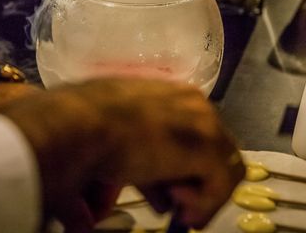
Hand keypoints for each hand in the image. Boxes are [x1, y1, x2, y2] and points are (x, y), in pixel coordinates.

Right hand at [0, 78, 244, 231]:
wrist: (82, 124)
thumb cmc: (81, 124)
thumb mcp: (105, 142)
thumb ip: (119, 167)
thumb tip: (94, 212)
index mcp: (165, 92)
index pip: (189, 131)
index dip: (178, 166)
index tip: (164, 193)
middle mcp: (189, 100)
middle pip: (209, 146)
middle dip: (191, 179)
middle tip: (173, 205)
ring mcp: (202, 121)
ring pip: (222, 163)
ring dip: (201, 193)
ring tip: (179, 213)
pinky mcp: (208, 146)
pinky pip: (223, 182)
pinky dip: (206, 203)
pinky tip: (181, 212)